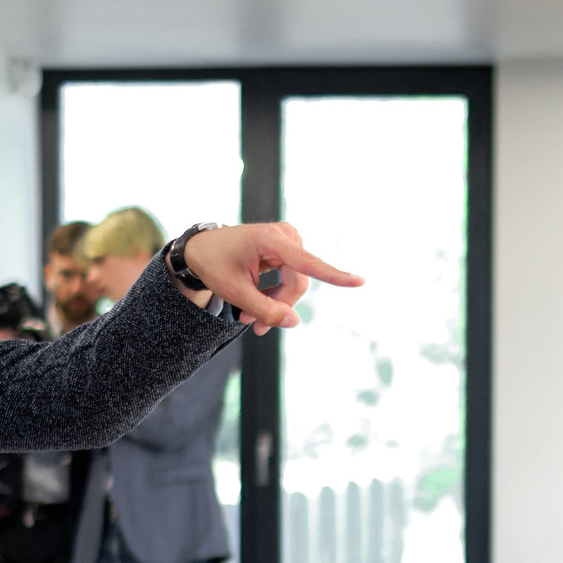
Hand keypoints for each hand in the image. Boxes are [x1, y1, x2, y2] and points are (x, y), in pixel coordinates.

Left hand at [177, 223, 361, 332]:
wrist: (201, 249)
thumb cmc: (215, 266)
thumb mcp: (234, 293)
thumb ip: (264, 310)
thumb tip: (295, 322)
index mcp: (269, 240)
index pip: (306, 263)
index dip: (334, 276)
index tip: (361, 281)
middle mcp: (284, 235)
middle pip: (297, 283)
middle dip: (279, 307)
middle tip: (254, 327)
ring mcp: (288, 240)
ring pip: (296, 283)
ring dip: (276, 304)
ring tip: (249, 317)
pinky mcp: (288, 248)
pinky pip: (291, 278)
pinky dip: (275, 294)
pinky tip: (257, 303)